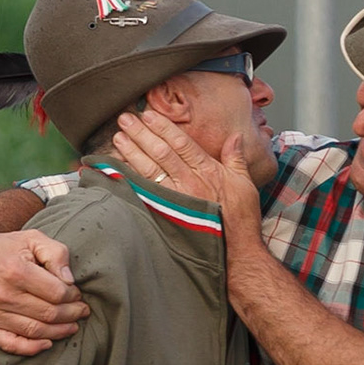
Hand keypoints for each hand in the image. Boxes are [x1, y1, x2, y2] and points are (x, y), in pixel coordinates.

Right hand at [0, 228, 86, 355]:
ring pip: (35, 330)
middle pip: (48, 313)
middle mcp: (1, 294)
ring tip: (72, 326)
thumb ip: (56, 253)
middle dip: (71, 314)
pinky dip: (31, 348)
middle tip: (81, 311)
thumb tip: (69, 281)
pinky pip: (10, 344)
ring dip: (59, 331)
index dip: (73, 296)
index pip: (56, 293)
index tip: (77, 294)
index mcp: (15, 271)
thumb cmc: (8, 247)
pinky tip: (48, 343)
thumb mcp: (34, 238)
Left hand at [113, 112, 262, 244]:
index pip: (181, 143)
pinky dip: (131, 179)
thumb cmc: (240, 218)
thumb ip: (236, 158)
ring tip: (118, 138)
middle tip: (125, 120)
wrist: (236, 250)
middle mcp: (189, 181)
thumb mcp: (245, 183)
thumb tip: (235, 137)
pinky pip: (144, 192)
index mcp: (208, 170)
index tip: (148, 115)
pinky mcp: (166, 213)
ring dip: (132, 152)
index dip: (163, 127)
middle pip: (161, 152)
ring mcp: (176, 198)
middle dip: (141, 134)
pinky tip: (118, 170)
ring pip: (149, 170)